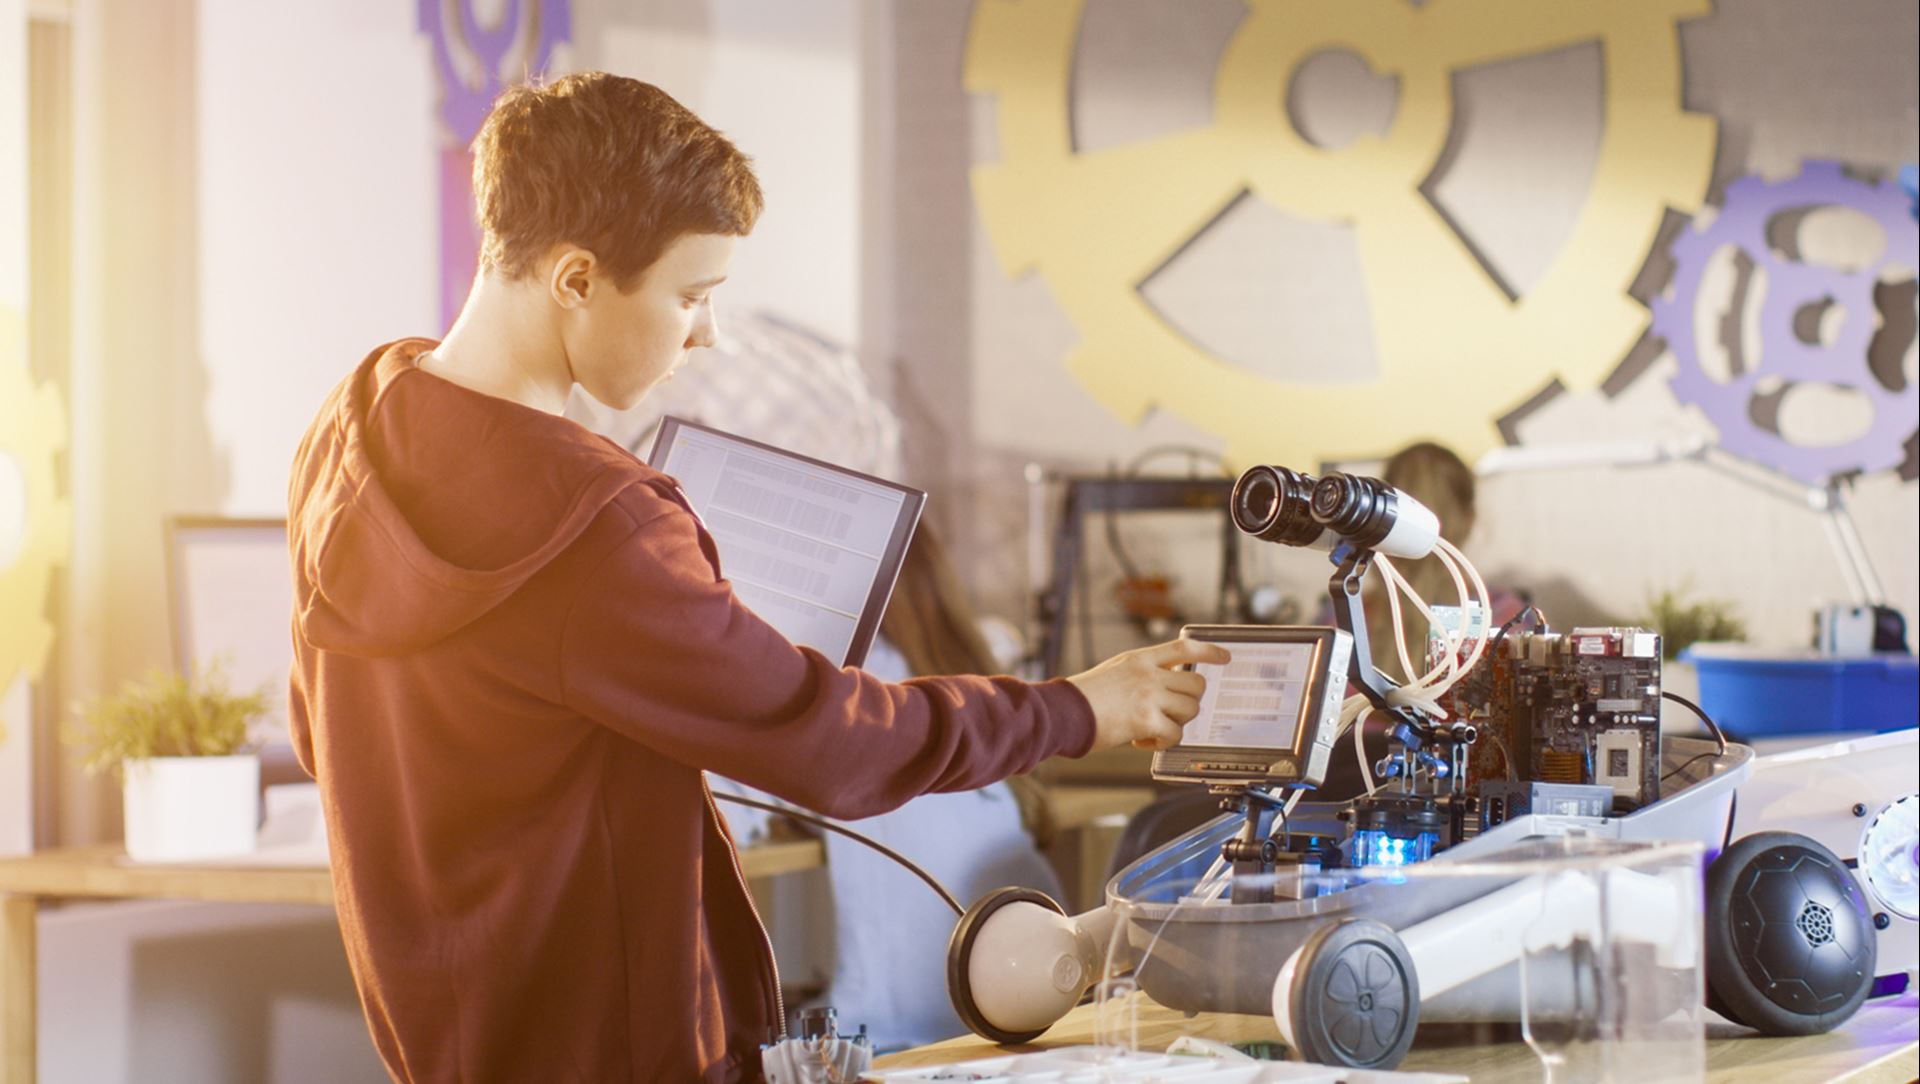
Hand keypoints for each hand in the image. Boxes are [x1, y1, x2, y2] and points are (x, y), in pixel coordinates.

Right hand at [1067, 638, 1230, 752]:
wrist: (1063, 712)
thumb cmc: (1084, 697)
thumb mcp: (1116, 670)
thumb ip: (1143, 673)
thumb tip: (1168, 688)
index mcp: (1141, 659)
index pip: (1185, 648)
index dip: (1209, 652)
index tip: (1225, 657)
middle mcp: (1149, 674)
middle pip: (1196, 685)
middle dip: (1190, 702)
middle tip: (1172, 713)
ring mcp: (1149, 696)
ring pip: (1189, 710)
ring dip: (1176, 724)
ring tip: (1152, 728)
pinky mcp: (1146, 720)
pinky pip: (1174, 734)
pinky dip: (1162, 742)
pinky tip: (1142, 741)